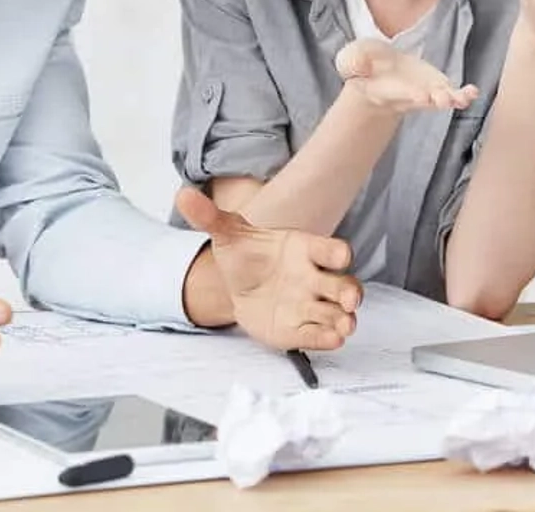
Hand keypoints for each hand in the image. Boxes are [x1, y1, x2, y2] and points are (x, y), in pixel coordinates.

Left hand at [175, 187, 361, 350]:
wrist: (236, 283)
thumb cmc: (244, 254)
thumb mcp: (226, 232)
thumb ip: (209, 215)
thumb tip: (184, 195)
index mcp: (303, 249)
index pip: (330, 248)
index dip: (337, 252)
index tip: (340, 256)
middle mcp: (313, 278)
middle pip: (343, 284)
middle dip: (350, 292)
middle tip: (350, 300)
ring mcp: (309, 305)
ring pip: (337, 313)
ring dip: (344, 320)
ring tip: (344, 325)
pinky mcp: (300, 329)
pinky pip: (319, 335)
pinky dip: (327, 338)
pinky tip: (331, 339)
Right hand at [336, 38, 478, 112]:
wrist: (377, 74)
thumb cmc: (364, 67)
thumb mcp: (351, 60)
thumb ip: (353, 61)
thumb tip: (359, 64)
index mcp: (388, 89)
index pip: (400, 93)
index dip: (411, 94)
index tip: (421, 96)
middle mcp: (409, 94)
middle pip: (424, 101)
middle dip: (434, 100)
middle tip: (444, 100)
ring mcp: (426, 92)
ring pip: (442, 99)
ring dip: (453, 99)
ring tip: (466, 97)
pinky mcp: (437, 86)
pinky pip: (452, 93)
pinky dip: (463, 94)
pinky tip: (473, 91)